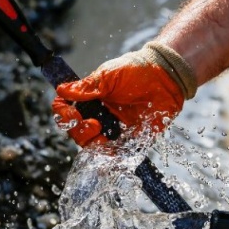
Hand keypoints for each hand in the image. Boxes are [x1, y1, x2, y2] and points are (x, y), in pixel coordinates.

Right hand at [52, 42, 196, 146]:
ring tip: (102, 136)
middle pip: (77, 132)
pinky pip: (117, 154)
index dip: (63, 115)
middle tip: (94, 124)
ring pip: (93, 146)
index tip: (72, 115)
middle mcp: (100, 115)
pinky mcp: (131, 139)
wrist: (165, 77)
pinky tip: (111, 152)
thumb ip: (86, 87)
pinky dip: (111, 157)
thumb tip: (62, 90)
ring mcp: (115, 128)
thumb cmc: (137, 70)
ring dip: (93, 145)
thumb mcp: (108, 75)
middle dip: (79, 132)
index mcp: (91, 99)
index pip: (67, 110)